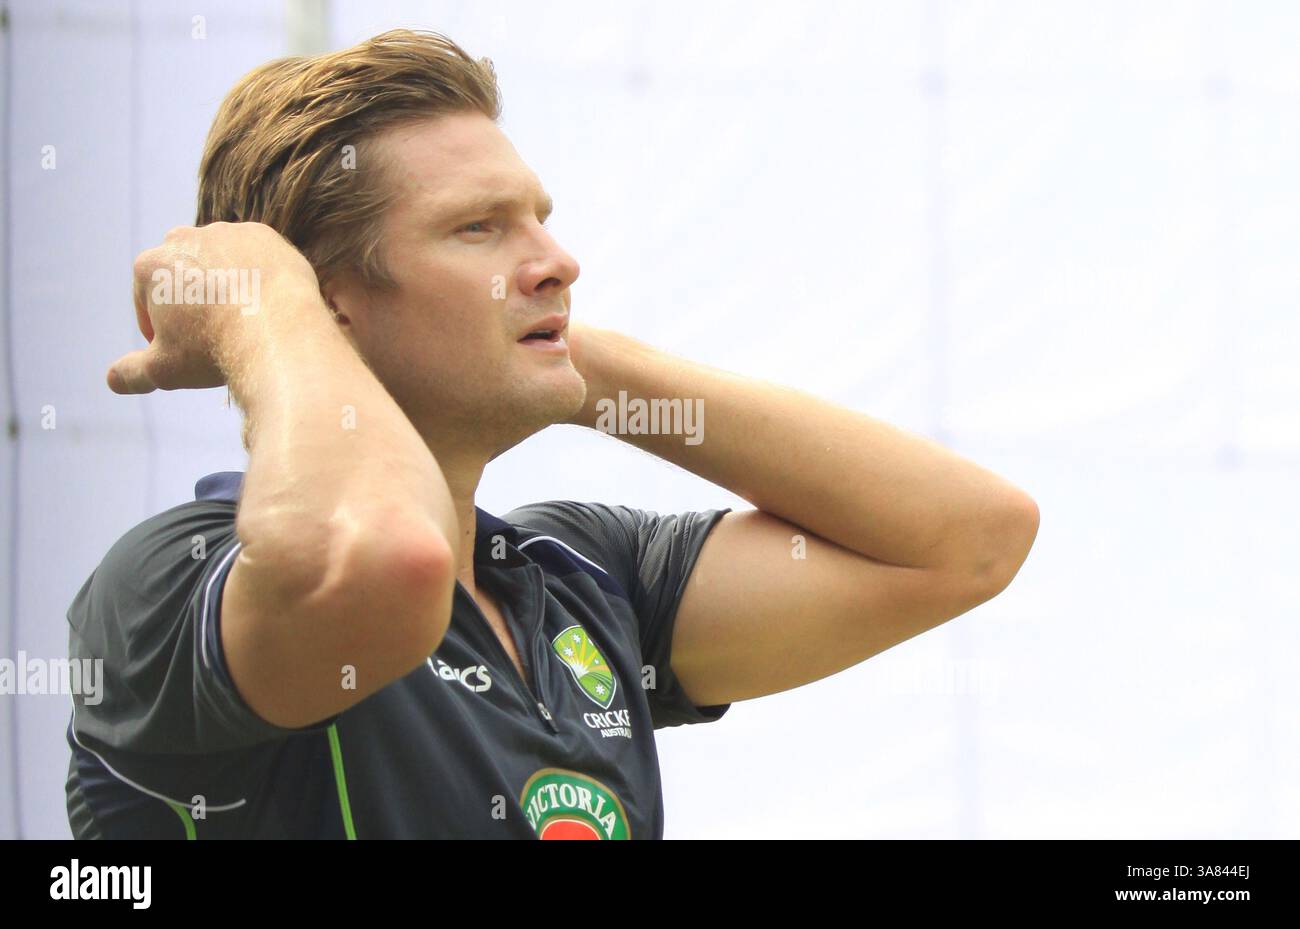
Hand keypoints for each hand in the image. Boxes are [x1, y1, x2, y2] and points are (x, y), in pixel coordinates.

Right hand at [107, 222, 319, 393]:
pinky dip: (258, 277)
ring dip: (225, 285)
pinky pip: (256, 258)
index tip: (179, 348)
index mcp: (150, 266)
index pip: (147, 300)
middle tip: (211, 333)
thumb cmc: (214, 350)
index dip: (158, 328)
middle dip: (190, 301)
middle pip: (182, 276)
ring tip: (242, 319)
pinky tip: (266, 304)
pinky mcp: (265, 236)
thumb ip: (133, 373)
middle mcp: (183, 238)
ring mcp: (226, 233)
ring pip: (220, 263)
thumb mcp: (164, 370)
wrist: (279, 333)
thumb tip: (112, 379)